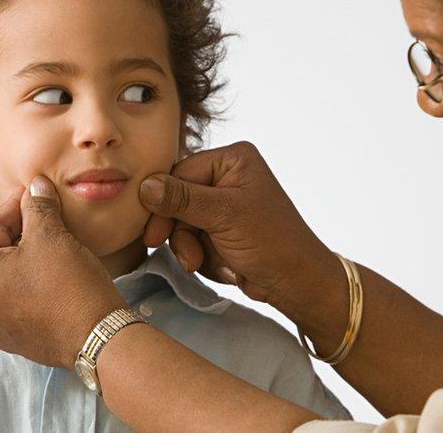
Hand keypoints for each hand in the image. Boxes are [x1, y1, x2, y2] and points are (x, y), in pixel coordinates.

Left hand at [0, 176, 125, 367]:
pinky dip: (32, 283)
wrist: (99, 336)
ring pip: (6, 279)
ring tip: (51, 242)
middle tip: (43, 215)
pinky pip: (19, 301)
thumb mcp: (52, 235)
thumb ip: (38, 207)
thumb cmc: (70, 284)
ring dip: (25, 258)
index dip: (13, 206)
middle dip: (18, 232)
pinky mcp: (18, 339)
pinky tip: (54, 273)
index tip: (34, 193)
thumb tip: (35, 186)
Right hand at [139, 141, 333, 308]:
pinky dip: (203, 256)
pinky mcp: (221, 229)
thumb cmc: (272, 242)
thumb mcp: (223, 216)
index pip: (180, 173)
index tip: (154, 233)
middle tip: (189, 257)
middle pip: (177, 201)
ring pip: (182, 224)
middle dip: (182, 233)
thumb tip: (145, 185)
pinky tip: (225, 265)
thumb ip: (181, 199)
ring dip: (192, 248)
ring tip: (209, 263)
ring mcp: (224, 205)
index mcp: (233, 160)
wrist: (297, 283)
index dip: (163, 204)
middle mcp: (227, 177)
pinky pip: (193, 240)